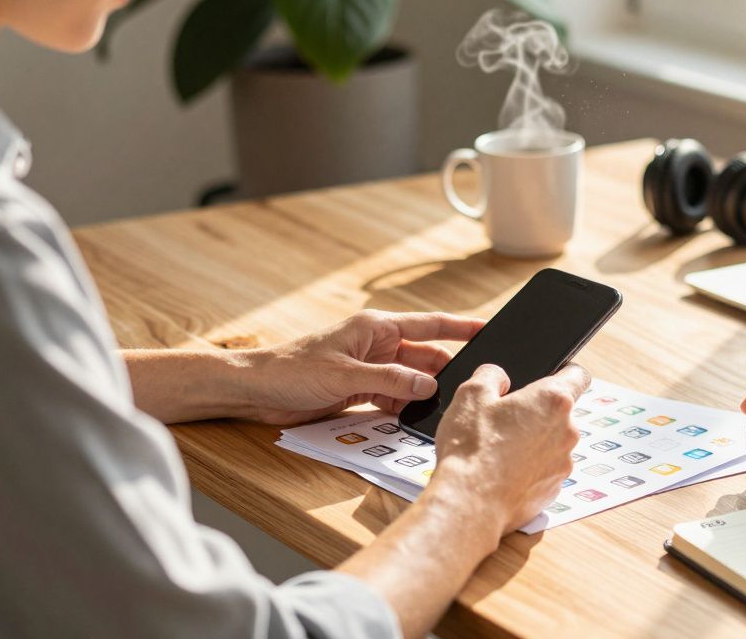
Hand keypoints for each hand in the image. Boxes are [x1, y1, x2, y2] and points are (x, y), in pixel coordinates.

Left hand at [238, 311, 483, 425]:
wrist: (254, 390)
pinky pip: (394, 398)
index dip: (462, 327)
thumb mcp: (344, 375)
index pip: (431, 325)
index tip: (491, 328)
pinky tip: (416, 420)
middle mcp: (378, 345)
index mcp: (377, 327)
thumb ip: (389, 380)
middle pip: (426, 358)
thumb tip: (429, 384)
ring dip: (424, 394)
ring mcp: (371, 369)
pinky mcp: (360, 391)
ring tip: (446, 410)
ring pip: (411, 381)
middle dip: (447, 371)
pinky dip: (404, 409)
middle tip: (472, 388)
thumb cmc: (291, 369)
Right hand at [431, 363, 589, 533]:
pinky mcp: (553, 489)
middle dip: (536, 413)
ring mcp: (563, 463)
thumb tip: (499, 377)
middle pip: (559, 413)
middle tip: (503, 420)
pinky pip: (544, 470)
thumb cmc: (472, 448)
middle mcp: (567, 432)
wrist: (469, 503)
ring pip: (551, 443)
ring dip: (532, 442)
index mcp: (553, 401)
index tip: (552, 376)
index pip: (578, 375)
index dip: (565, 372)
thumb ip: (491, 375)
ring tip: (498, 450)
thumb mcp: (471, 394)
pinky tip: (502, 472)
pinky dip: (528, 469)